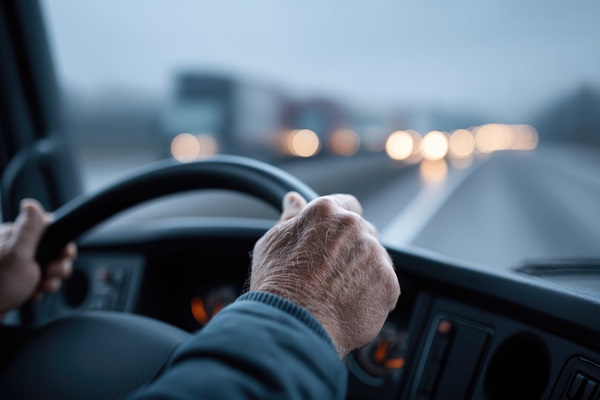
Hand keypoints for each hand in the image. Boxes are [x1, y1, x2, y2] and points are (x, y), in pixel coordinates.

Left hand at [0, 199, 75, 319]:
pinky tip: (36, 292)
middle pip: (51, 248)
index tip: (64, 255)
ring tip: (44, 286)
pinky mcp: (16, 278)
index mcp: (14, 236)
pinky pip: (39, 278)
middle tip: (52, 274)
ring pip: (47, 265)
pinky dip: (41, 286)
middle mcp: (14, 246)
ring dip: (51, 278)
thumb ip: (29, 230)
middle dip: (58, 264)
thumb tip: (32, 204)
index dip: (61, 243)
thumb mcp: (17, 256)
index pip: (48, 229)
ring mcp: (15, 263)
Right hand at [250, 192, 399, 357]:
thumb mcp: (273, 242)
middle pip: (364, 232)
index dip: (339, 223)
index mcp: (326, 211)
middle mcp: (354, 226)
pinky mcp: (389, 283)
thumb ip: (290, 218)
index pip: (346, 205)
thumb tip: (294, 198)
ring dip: (364, 271)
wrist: (292, 325)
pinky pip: (385, 285)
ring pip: (376, 258)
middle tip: (330, 273)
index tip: (334, 239)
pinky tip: (350, 306)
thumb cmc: (277, 284)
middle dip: (352, 249)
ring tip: (338, 293)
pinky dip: (373, 296)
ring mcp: (374, 254)